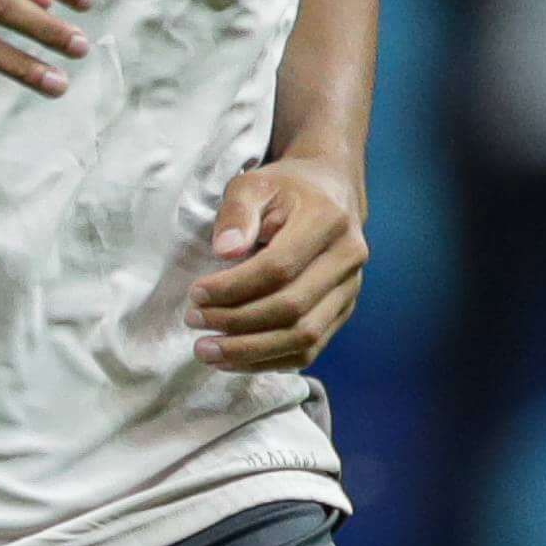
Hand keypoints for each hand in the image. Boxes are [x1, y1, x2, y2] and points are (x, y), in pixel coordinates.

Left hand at [185, 157, 367, 373]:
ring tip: (207, 351)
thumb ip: (237, 212)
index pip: (278, 268)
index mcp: (328, 221)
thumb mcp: (254, 184)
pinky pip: (311, 350)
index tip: (195, 294)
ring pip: (305, 338)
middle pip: (292, 309)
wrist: (331, 190)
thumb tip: (224, 251)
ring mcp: (351, 288)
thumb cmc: (286, 188)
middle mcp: (348, 258)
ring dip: (252, 352)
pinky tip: (234, 360)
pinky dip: (270, 361)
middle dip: (237, 324)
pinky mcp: (344, 311)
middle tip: (194, 323)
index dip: (233, 287)